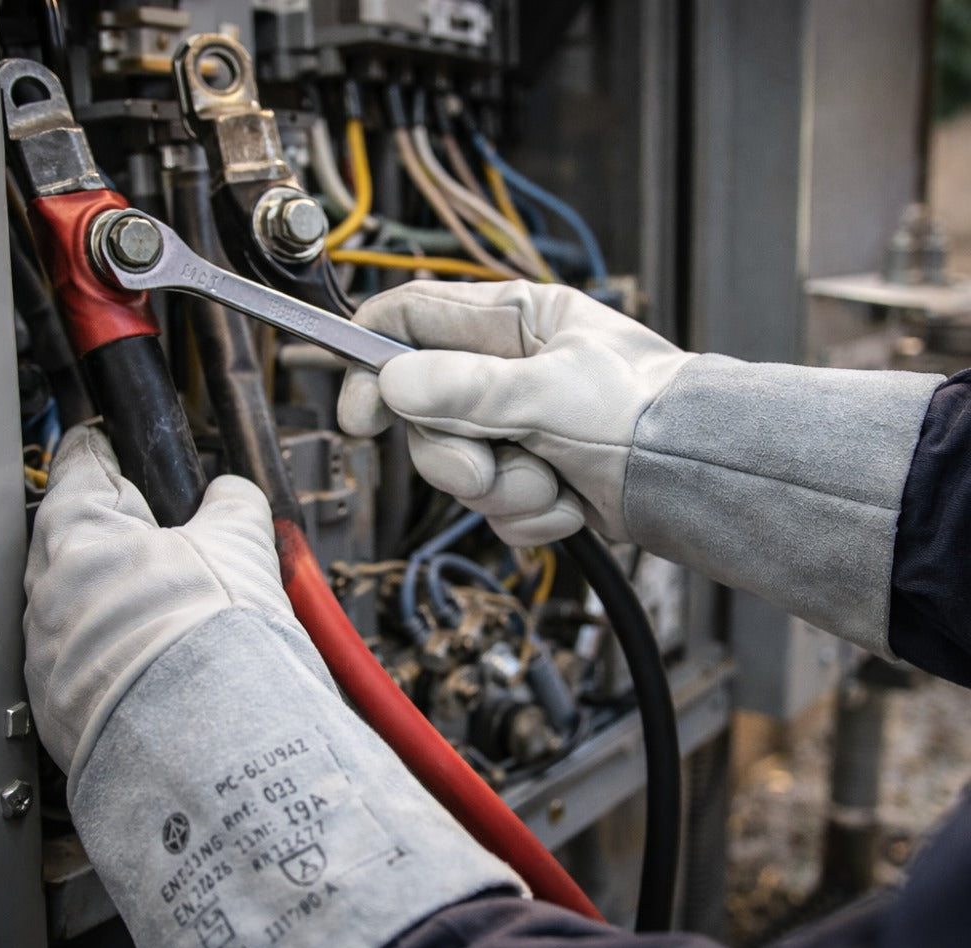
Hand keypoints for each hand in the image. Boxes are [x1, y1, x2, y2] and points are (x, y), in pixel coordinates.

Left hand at [25, 426, 524, 947]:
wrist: (216, 746)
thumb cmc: (218, 643)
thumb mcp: (240, 544)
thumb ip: (231, 502)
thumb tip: (231, 494)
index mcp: (79, 538)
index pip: (85, 469)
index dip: (112, 454)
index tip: (120, 448)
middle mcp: (47, 595)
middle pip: (81, 541)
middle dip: (128, 536)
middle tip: (180, 541)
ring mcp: (50, 657)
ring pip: (86, 604)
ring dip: (128, 599)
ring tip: (189, 612)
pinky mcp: (65, 710)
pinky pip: (91, 660)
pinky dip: (127, 651)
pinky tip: (174, 660)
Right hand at [340, 279, 692, 544]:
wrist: (699, 479)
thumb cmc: (647, 413)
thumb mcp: (551, 393)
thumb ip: (467, 390)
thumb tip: (393, 382)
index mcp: (514, 321)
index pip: (413, 319)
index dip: (374, 360)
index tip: (361, 413)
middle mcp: (508, 369)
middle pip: (426, 412)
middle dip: (454, 454)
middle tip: (485, 468)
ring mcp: (517, 425)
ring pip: (459, 466)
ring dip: (503, 490)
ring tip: (552, 484)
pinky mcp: (530, 473)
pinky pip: (493, 505)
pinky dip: (529, 515)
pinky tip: (569, 503)